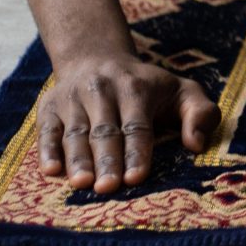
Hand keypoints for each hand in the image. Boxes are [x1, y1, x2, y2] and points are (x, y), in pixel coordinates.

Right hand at [37, 53, 219, 194]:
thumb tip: (196, 145)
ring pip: (75, 132)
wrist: (96, 58)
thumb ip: (200, 113)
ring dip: (78, 159)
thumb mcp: (181, 90)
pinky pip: (46, 130)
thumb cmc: (147, 87)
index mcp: (136, 88)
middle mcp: (102, 90)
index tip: (137, 178)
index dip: (137, 152)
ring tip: (81, 184)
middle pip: (105, 130)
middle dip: (107, 160)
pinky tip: (51, 170)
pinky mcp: (49, 107)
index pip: (137, 125)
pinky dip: (46, 150)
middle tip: (108, 188)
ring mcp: (72, 98)